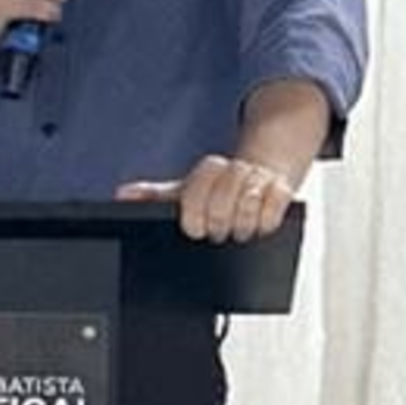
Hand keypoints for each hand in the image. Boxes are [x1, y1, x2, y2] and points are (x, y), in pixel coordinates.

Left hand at [117, 157, 297, 242]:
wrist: (264, 169)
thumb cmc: (219, 187)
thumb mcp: (185, 191)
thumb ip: (155, 196)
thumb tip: (123, 196)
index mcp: (208, 171)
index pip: (197, 189)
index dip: (194, 214)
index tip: (194, 230)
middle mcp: (234, 171)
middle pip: (222, 199)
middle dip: (218, 225)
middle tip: (217, 235)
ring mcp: (259, 179)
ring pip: (249, 204)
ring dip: (242, 226)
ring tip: (237, 233)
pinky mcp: (282, 189)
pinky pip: (275, 207)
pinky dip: (266, 222)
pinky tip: (260, 227)